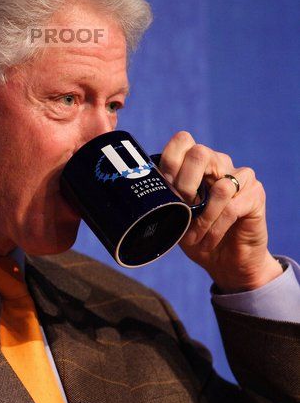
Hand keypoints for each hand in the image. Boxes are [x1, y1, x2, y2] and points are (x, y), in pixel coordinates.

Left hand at [158, 131, 282, 292]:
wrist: (225, 262)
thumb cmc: (197, 236)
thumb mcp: (175, 216)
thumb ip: (165, 196)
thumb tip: (147, 186)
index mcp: (198, 163)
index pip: (182, 141)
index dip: (170, 162)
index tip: (167, 190)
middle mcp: (220, 164)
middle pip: (200, 153)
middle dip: (185, 185)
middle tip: (181, 210)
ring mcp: (241, 177)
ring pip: (220, 186)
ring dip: (203, 217)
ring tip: (195, 237)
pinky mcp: (255, 194)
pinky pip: (233, 206)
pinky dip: (217, 227)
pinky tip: (209, 240)